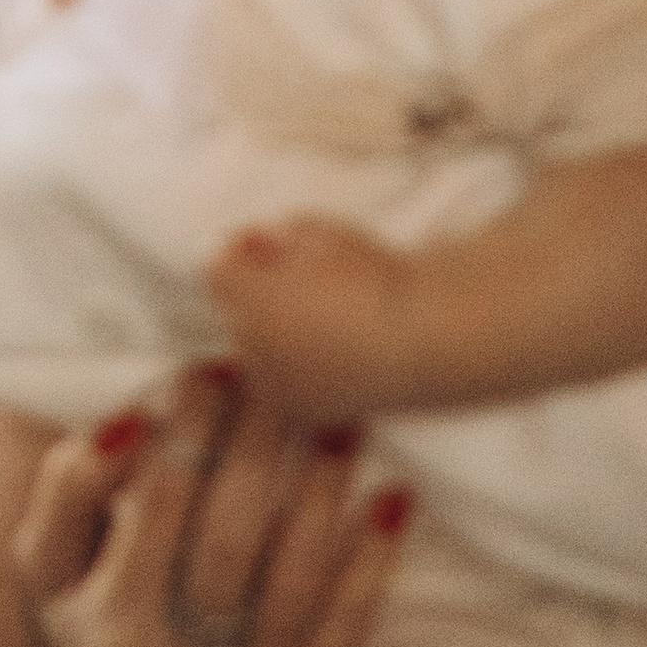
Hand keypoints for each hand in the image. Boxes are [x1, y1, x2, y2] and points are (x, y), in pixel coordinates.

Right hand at [17, 366, 407, 646]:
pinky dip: (372, 563)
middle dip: (259, 445)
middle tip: (280, 372)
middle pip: (230, 538)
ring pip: (296, 580)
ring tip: (345, 414)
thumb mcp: (48, 572)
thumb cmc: (90, 627)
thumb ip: (66, 497)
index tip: (212, 366)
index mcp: (114, 625)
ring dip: (324, 491)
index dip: (188, 429)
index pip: (158, 503)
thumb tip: (121, 428)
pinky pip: (343, 632)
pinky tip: (393, 497)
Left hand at [208, 220, 416, 425]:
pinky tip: (327, 349)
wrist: (428, 338)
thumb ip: (280, 237)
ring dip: (272, 332)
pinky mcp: (311, 414)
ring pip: (256, 352)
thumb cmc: (375, 277)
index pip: (218, 271)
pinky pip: (283, 383)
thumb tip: (265, 247)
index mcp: (251, 301)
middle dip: (257, 292)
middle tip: (298, 278)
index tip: (265, 242)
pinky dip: (294, 366)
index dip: (241, 250)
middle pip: (234, 313)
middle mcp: (256, 351)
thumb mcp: (320, 233)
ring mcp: (282, 389)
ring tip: (317, 315)